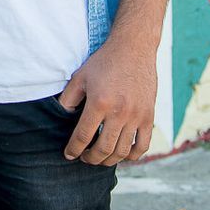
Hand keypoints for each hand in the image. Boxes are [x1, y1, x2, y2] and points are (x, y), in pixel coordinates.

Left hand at [55, 35, 157, 164]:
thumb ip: (68, 99)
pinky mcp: (149, 116)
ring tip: (99, 158)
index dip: (73, 149)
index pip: (83, 136)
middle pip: (103, 149)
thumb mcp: (80, 77)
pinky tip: (121, 154)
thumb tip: (60, 119)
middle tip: (84, 158)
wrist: (134, 49)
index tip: (68, 154)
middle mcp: (119, 112)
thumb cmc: (104, 62)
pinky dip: (131, 156)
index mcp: (99, 103)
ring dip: (109, 160)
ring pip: (122, 151)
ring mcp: (136, 116)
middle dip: (90, 158)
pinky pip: (142, 145)